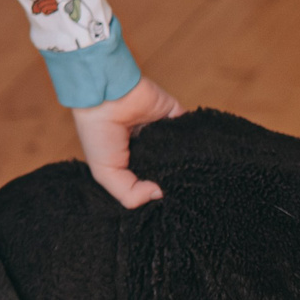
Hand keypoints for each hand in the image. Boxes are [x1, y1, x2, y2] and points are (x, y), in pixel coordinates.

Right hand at [73, 74, 184, 206]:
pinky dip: (197, 139)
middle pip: (167, 165)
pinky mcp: (174, 113)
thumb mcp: (105, 172)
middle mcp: (146, 144)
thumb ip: (129, 193)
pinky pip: (190, 128)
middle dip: (174, 177)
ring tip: (196, 176)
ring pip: (181, 149)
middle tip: (184, 192)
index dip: (155, 190)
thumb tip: (160, 194)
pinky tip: (202, 154)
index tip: (166, 203)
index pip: (147, 177)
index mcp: (128, 157)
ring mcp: (160, 128)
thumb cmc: (97, 133)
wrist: (105, 96)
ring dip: (188, 160)